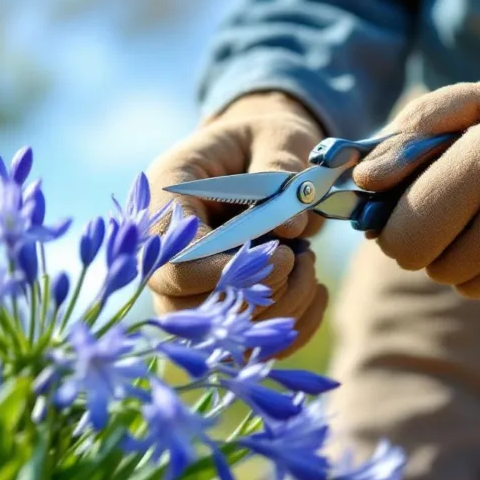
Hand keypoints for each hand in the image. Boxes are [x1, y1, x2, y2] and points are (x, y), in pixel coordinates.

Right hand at [146, 92, 328, 355]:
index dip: (219, 273)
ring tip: (306, 261)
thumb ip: (280, 166)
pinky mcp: (221, 309)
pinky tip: (314, 287)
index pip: (169, 262)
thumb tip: (290, 227)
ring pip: (220, 335)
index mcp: (165, 198)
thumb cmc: (266, 140)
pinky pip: (251, 345)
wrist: (263, 155)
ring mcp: (190, 287)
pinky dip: (293, 326)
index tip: (277, 258)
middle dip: (253, 295)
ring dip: (279, 309)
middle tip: (295, 257)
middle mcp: (167, 252)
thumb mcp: (277, 134)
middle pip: (186, 311)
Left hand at [352, 51, 479, 309]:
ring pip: (461, 283)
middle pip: (430, 263)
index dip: (391, 228)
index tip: (399, 211)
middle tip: (444, 212)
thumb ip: (411, 132)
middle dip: (424, 243)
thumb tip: (364, 180)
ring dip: (457, 258)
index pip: (407, 232)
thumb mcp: (476, 98)